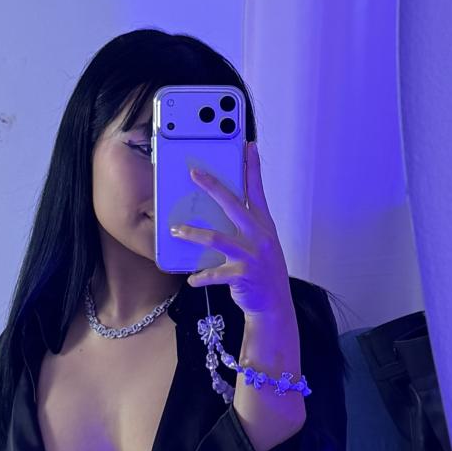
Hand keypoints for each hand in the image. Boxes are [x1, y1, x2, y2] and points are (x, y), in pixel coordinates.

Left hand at [172, 140, 291, 319]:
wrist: (275, 304)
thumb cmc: (264, 271)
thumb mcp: (262, 243)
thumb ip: (246, 226)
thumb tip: (221, 209)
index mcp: (264, 225)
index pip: (257, 190)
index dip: (253, 168)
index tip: (249, 146)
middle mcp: (260, 236)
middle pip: (234, 205)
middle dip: (213, 187)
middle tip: (194, 173)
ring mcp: (252, 255)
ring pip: (217, 238)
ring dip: (194, 234)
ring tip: (177, 231)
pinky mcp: (243, 275)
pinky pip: (215, 273)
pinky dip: (201, 277)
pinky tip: (191, 279)